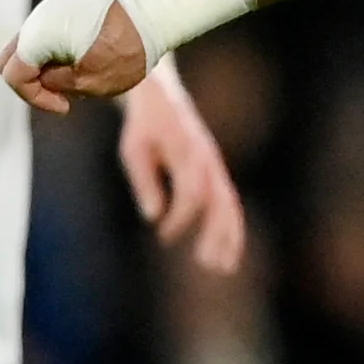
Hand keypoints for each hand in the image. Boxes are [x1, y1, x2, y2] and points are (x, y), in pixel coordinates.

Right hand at [0, 0, 150, 111]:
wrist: (157, 13)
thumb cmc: (128, 50)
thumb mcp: (90, 82)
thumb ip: (55, 84)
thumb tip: (39, 79)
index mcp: (40, 35)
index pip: (13, 75)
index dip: (33, 97)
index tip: (64, 106)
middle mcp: (39, 17)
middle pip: (11, 59)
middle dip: (32, 83)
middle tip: (64, 95)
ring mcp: (52, 8)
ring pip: (29, 47)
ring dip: (45, 68)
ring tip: (81, 79)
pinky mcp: (66, 6)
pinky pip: (46, 34)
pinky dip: (56, 53)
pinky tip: (87, 61)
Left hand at [115, 63, 246, 273]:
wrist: (160, 96)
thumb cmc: (142, 125)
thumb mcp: (134, 150)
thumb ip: (145, 182)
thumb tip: (153, 216)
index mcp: (190, 152)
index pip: (192, 193)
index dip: (180, 217)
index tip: (163, 235)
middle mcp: (209, 161)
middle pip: (221, 202)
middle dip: (217, 235)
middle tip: (207, 264)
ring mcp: (215, 167)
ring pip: (229, 206)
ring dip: (228, 237)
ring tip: (223, 267)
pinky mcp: (215, 174)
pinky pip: (228, 203)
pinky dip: (228, 228)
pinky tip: (223, 250)